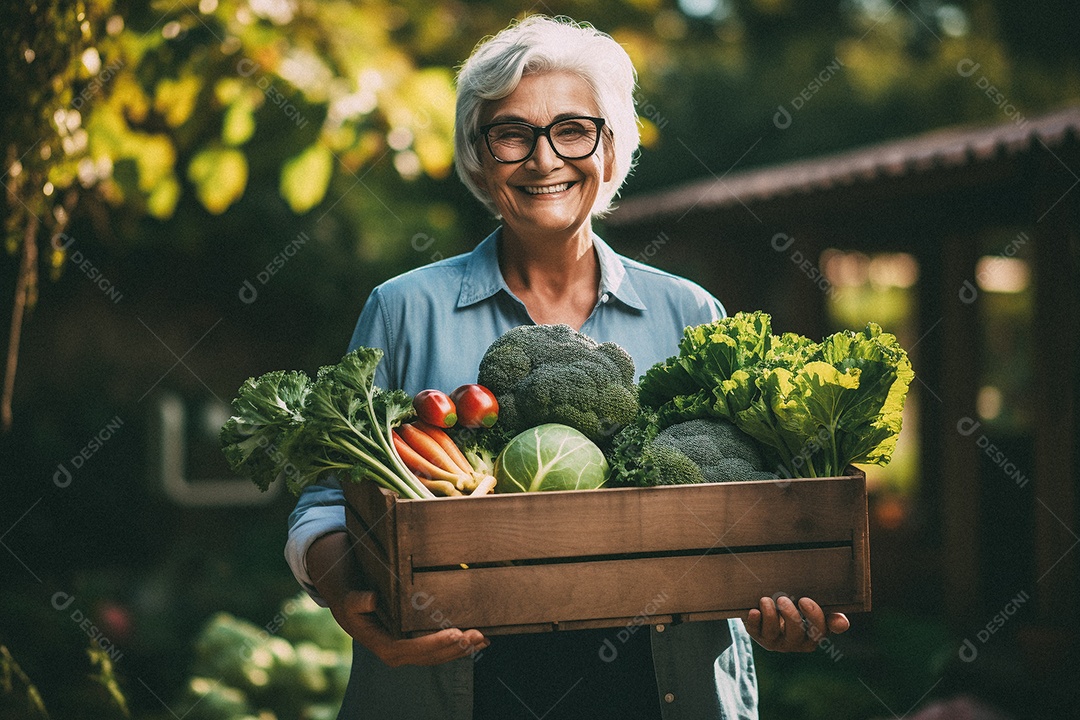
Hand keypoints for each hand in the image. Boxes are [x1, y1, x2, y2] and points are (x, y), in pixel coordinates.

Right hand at [307, 532, 488, 666]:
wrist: (349, 603)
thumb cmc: (351, 599)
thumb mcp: (350, 598)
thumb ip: (359, 601)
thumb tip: (372, 599)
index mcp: (383, 646)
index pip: (412, 649)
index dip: (434, 643)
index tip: (455, 634)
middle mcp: (397, 653)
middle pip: (431, 655)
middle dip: (456, 647)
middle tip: (478, 635)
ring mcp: (408, 651)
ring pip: (438, 655)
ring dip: (462, 649)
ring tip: (484, 637)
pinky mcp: (416, 644)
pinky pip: (439, 649)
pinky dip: (458, 646)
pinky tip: (477, 639)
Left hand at [743, 595, 849, 652]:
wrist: (770, 611)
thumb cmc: (798, 608)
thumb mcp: (812, 610)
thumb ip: (829, 613)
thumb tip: (842, 622)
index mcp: (812, 635)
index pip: (819, 630)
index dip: (813, 617)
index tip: (804, 600)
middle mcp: (794, 641)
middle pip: (796, 634)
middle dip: (790, 617)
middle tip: (783, 599)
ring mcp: (774, 640)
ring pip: (773, 634)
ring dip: (770, 616)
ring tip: (766, 600)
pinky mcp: (757, 635)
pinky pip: (754, 631)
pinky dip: (753, 621)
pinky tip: (753, 611)